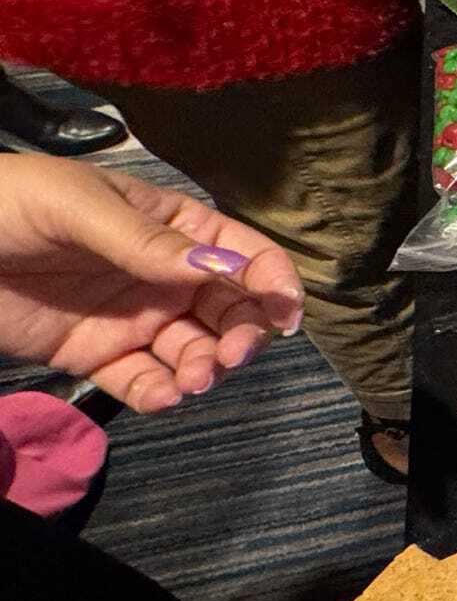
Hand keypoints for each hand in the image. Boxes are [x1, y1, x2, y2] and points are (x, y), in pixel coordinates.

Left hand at [0, 155, 302, 411]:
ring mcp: (133, 317)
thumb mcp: (77, 207)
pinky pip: (142, 381)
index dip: (271, 280)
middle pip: (229, 309)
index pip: (240, 251)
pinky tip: (162, 396)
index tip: (284, 312)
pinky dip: (161, 394)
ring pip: (193, 350)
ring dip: (205, 369)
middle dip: (243, 335)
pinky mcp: (97, 356)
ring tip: (192, 380)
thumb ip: (147, 241)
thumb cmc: (7, 205)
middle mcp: (164, 274)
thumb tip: (220, 264)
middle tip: (229, 356)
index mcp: (171, 225)